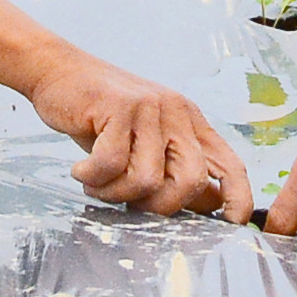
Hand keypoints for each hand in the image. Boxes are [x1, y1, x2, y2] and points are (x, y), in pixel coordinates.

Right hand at [29, 54, 253, 219]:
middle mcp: (177, 112)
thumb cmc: (101, 117)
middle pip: (191, 180)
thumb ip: (173, 170)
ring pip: (147, 179)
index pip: (230, 165)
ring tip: (96, 184)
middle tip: (128, 203)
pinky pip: (110, 164)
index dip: (238, 198)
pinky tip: (81, 171)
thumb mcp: (144, 143)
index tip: (231, 224)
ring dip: (114, 193)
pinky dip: (92, 178)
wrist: (58, 71)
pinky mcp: (118, 106)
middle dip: (159, 207)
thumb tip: (207, 207)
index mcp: (191, 123)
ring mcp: (149, 107)